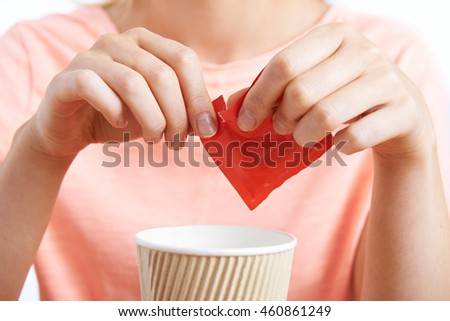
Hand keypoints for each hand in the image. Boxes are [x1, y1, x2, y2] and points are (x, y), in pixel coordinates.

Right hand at [28, 27, 216, 158]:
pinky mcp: (68, 77)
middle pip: (163, 75)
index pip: (184, 59)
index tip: (206, 130)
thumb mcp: (157, 112)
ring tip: (153, 139)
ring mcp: (91, 56)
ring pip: (133, 83)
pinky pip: (95, 89)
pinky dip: (114, 112)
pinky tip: (121, 126)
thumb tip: (210, 123)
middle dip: (177, 115)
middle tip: (176, 142)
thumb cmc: (119, 117)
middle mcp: (119, 42)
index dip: (199, 97)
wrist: (71, 128)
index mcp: (146, 44)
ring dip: (151, 120)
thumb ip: (182, 110)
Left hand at [237, 23, 434, 160]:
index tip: (245, 121)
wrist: (400, 111)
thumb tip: (232, 106)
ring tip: (302, 138)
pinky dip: (337, 146)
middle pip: (301, 92)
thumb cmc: (343, 94)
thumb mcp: (311, 83)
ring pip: (325, 116)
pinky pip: (354, 137)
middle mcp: (363, 51)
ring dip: (304, 136)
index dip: (258, 97)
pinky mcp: (402, 111)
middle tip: (280, 129)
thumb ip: (272, 90)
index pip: (284, 64)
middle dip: (281, 119)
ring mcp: (386, 80)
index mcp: (334, 36)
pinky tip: (337, 142)